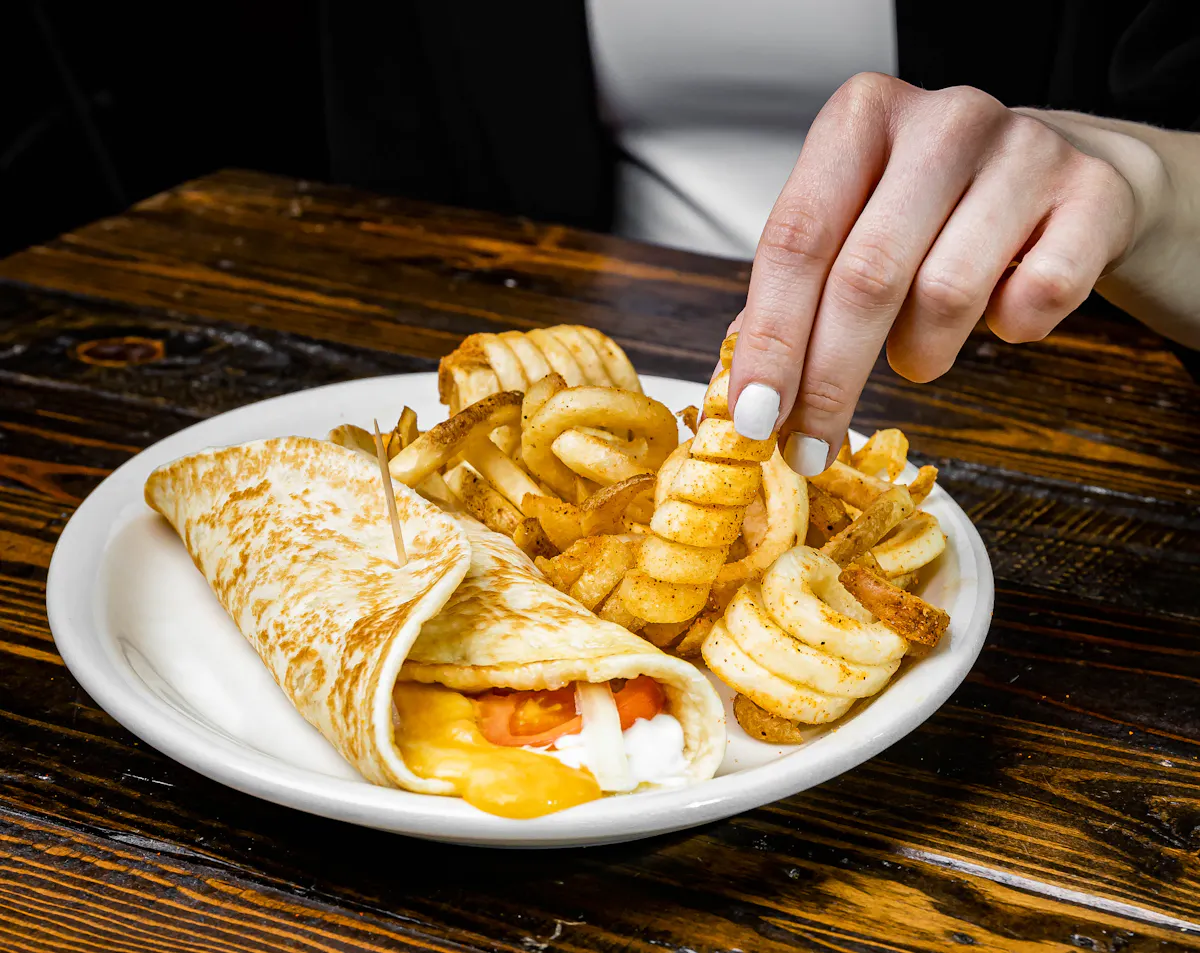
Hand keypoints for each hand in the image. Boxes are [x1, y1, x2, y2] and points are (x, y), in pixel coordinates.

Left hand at [727, 72, 1155, 473]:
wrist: (1064, 176)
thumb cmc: (936, 211)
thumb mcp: (853, 227)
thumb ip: (794, 294)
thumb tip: (742, 387)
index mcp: (861, 117)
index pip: (796, 240)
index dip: (770, 339)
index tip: (751, 417)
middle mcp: (941, 120)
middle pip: (865, 277)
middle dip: (828, 380)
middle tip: (807, 447)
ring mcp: (1025, 149)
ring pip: (946, 295)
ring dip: (920, 354)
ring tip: (916, 355)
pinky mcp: (1093, 193)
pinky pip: (1036, 299)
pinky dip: (1008, 330)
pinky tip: (1000, 313)